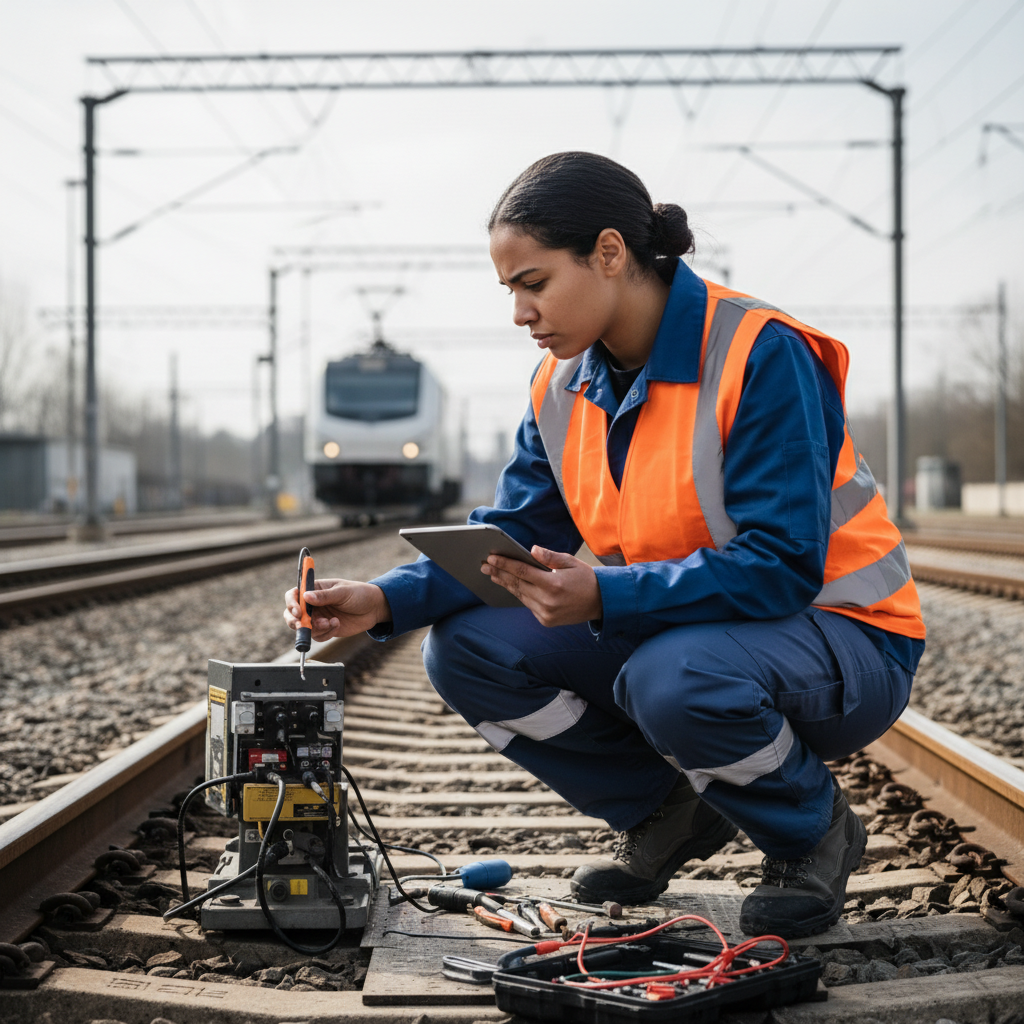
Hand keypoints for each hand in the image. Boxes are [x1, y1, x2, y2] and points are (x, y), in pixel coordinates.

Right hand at [283, 578, 391, 640]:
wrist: (374, 608)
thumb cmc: (359, 594)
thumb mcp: (343, 592)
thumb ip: (324, 596)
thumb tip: (305, 596)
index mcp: (314, 589)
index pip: (294, 595)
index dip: (291, 603)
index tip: (298, 612)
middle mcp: (313, 604)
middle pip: (292, 614)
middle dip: (295, 621)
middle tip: (303, 625)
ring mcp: (318, 617)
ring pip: (304, 628)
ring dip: (315, 628)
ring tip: (331, 622)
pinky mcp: (326, 629)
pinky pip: (318, 636)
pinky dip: (325, 633)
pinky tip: (337, 624)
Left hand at [482, 546, 601, 627]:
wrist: (602, 603)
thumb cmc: (586, 578)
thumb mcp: (570, 562)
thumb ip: (549, 557)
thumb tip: (532, 550)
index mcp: (553, 584)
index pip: (522, 571)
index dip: (505, 564)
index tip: (491, 557)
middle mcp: (547, 601)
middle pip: (517, 584)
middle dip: (499, 573)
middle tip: (484, 565)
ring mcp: (546, 613)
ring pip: (520, 595)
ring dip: (505, 584)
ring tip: (493, 574)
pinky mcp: (546, 620)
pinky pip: (528, 605)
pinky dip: (519, 594)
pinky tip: (510, 585)